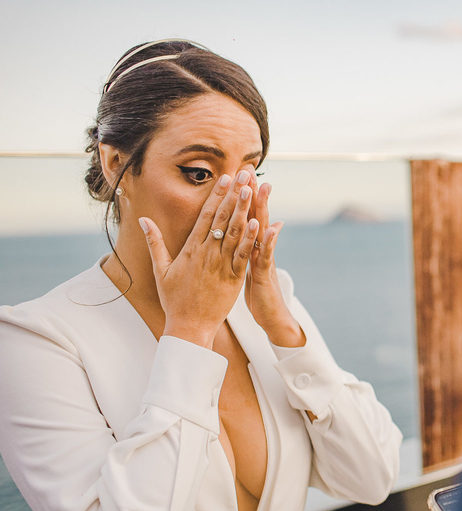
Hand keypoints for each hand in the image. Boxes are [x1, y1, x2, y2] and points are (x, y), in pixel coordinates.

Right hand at [139, 171, 259, 348]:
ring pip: (234, 232)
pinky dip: (250, 239)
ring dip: (244, 209)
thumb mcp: (160, 269)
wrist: (188, 326)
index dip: (217, 195)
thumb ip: (154, 242)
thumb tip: (143, 219)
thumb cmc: (174, 299)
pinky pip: (243, 255)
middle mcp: (206, 252)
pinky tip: (258, 223)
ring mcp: (220, 265)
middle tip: (244, 173)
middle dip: (234, 194)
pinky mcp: (233, 278)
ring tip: (252, 189)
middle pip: (223, 218)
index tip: (226, 177)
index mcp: (190, 248)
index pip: (206, 215)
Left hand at [244, 173, 305, 347]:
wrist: (273, 316)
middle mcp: (259, 249)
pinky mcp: (266, 275)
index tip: (237, 174)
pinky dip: (269, 242)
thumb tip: (268, 228)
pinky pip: (266, 256)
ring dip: (263, 210)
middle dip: (253, 194)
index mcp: (250, 247)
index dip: (241, 196)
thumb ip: (256, 246)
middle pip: (255, 216)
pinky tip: (271, 227)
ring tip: (263, 189)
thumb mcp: (255, 267)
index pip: (244, 216)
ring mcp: (264, 260)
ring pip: (263, 231)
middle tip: (251, 170)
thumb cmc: (261, 292)